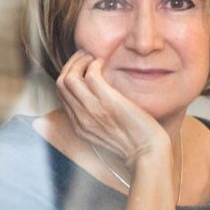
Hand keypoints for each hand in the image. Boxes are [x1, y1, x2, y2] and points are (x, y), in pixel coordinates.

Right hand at [56, 50, 170, 168]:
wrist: (148, 153)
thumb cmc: (135, 142)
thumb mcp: (108, 132)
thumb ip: (98, 117)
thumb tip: (99, 96)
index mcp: (79, 127)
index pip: (62, 95)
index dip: (69, 75)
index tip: (81, 66)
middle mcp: (81, 118)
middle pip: (61, 84)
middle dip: (71, 64)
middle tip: (85, 56)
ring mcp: (93, 110)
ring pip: (69, 77)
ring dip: (80, 61)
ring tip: (93, 57)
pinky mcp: (108, 102)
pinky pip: (91, 75)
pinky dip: (94, 63)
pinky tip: (104, 62)